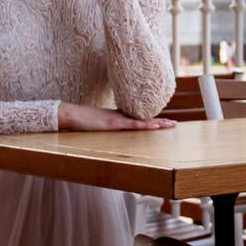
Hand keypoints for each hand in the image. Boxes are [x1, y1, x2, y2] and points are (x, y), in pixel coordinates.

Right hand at [59, 101, 173, 131]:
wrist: (71, 114)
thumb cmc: (80, 120)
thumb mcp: (95, 126)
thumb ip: (103, 127)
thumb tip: (107, 131)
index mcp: (116, 116)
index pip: (137, 118)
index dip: (150, 120)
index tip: (162, 122)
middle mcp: (120, 116)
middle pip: (144, 118)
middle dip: (160, 121)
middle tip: (174, 123)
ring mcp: (118, 119)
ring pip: (143, 121)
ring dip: (158, 123)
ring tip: (171, 125)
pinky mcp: (114, 123)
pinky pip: (133, 125)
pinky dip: (145, 125)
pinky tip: (155, 126)